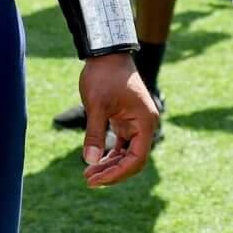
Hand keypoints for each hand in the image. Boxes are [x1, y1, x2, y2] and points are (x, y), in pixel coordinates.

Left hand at [78, 52, 158, 186]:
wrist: (106, 53)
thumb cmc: (104, 75)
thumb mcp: (96, 105)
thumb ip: (95, 134)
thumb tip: (90, 161)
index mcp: (145, 122)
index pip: (137, 159)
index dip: (117, 174)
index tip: (96, 179)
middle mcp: (145, 125)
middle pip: (133, 160)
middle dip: (112, 172)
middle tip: (88, 180)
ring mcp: (137, 123)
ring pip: (127, 154)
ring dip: (110, 165)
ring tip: (88, 174)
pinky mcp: (127, 120)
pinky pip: (123, 145)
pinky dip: (111, 155)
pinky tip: (95, 162)